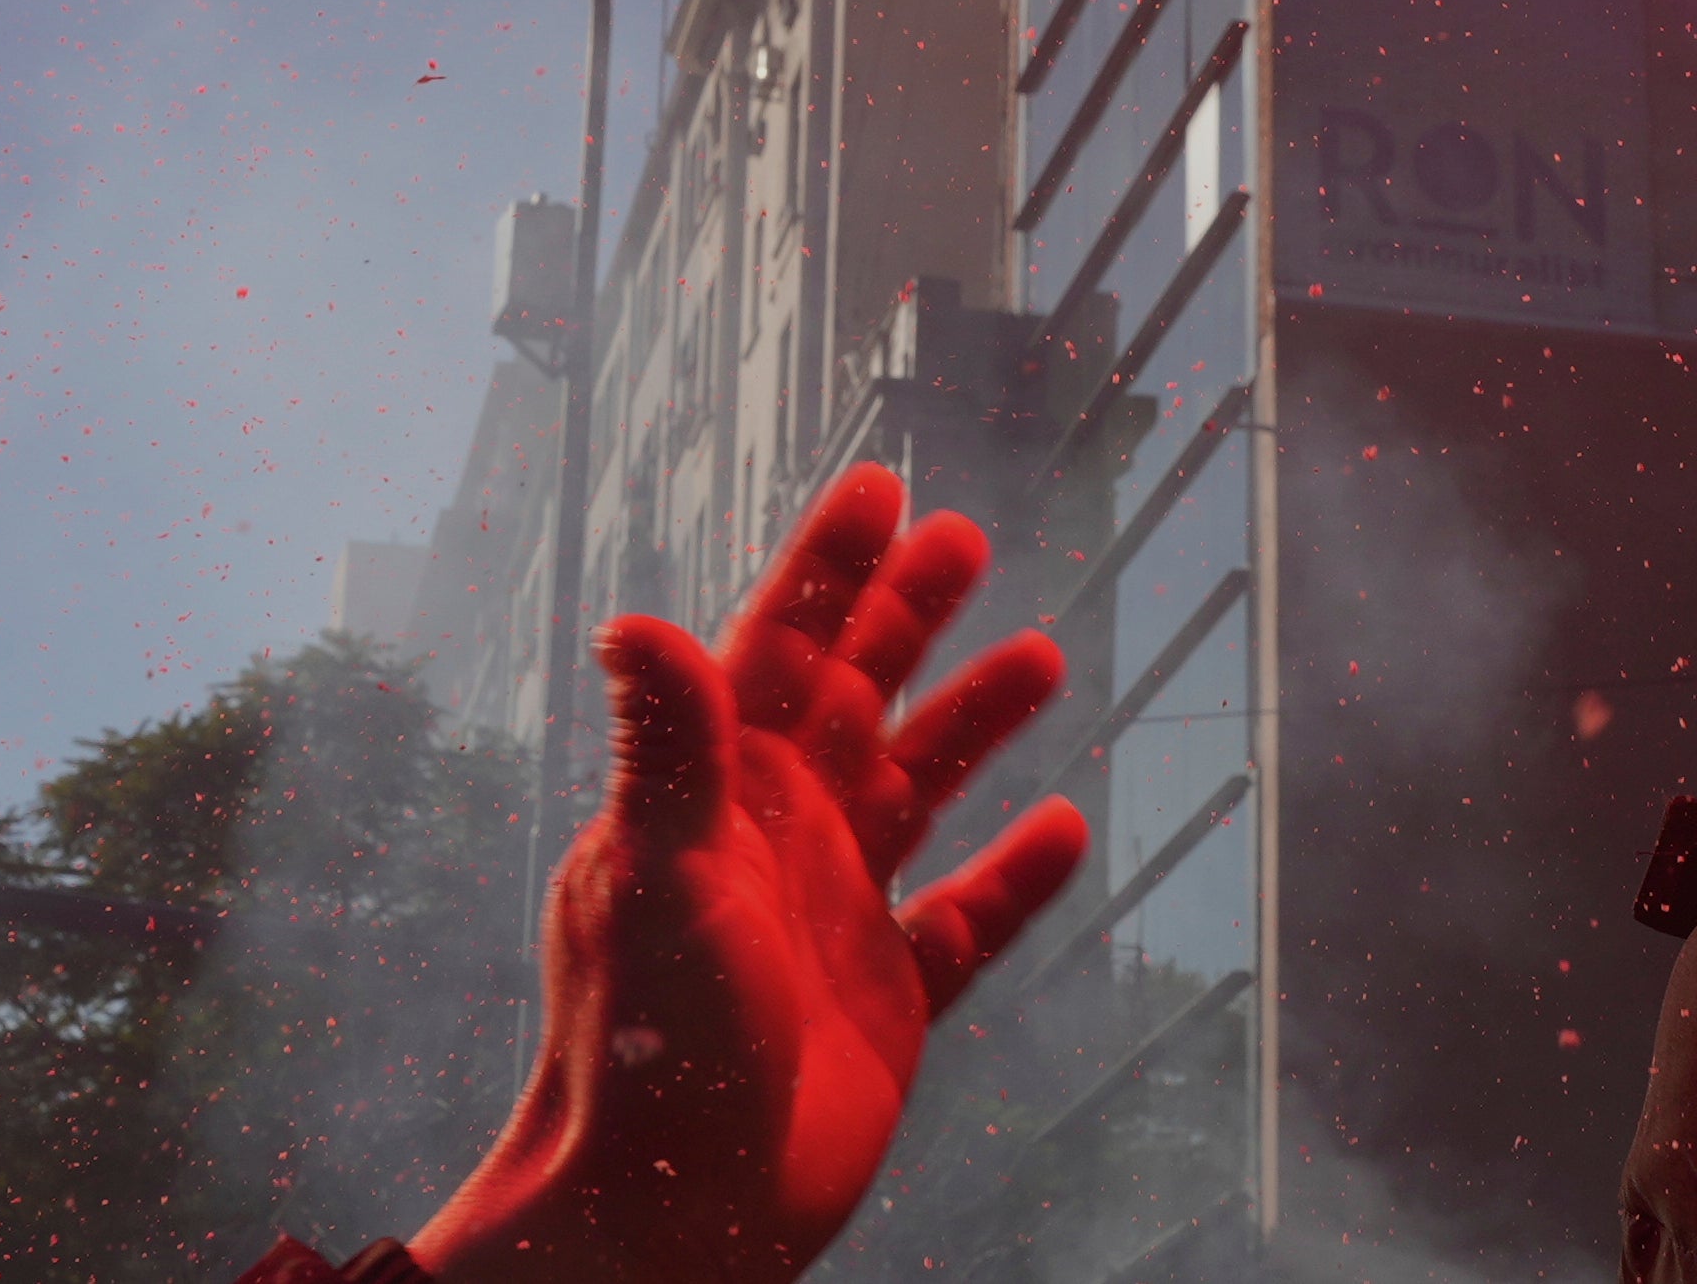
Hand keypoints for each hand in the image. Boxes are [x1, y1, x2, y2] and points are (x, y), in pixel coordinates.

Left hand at [411, 466, 1089, 1283]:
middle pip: (852, 697)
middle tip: (963, 539)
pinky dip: (1013, 876)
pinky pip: (962, 921)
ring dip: (970, 724)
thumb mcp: (664, 878)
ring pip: (914, 791)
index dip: (825, 567)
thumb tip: (632, 620)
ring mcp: (830, 916)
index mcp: (716, 794)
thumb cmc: (648, 1046)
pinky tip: (1063, 829)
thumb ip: (666, 749)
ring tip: (1042, 657)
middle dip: (903, 616)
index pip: (777, 647)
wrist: (672, 1211)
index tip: (879, 485)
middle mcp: (774, 839)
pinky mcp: (881, 1000)